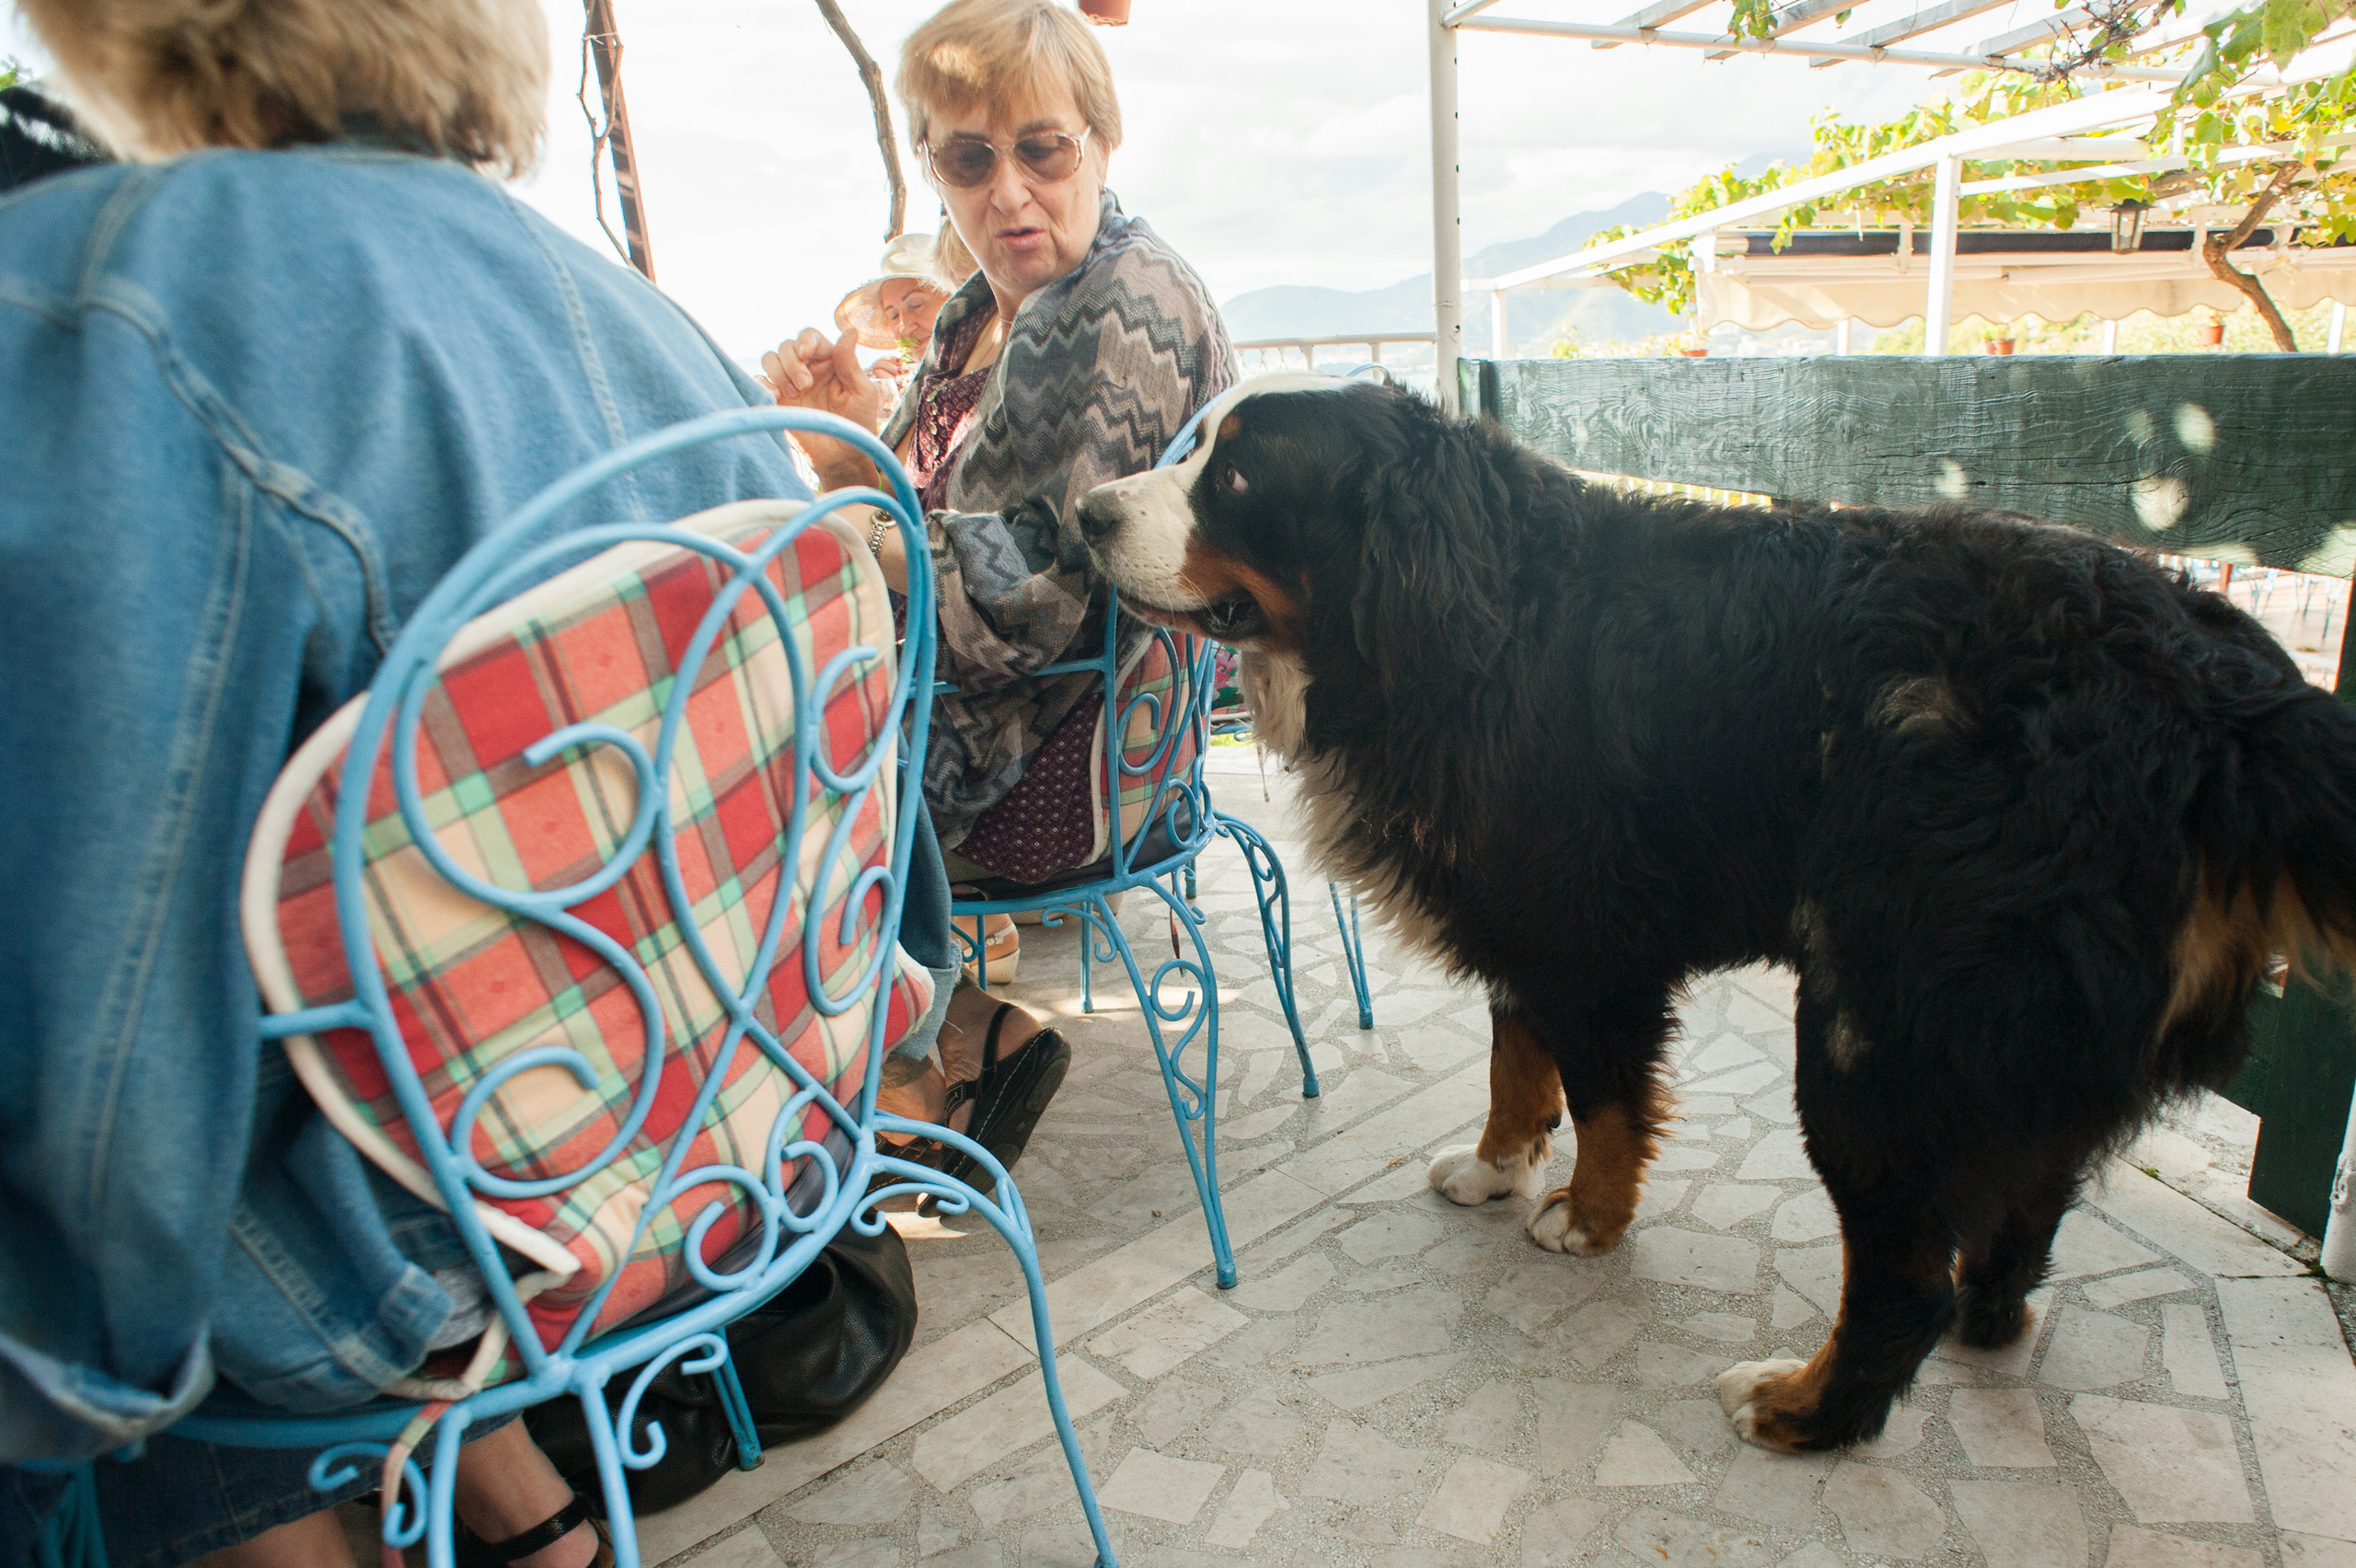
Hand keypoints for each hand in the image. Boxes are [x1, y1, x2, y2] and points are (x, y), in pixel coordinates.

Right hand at [758, 327, 881, 487]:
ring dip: (778, 370)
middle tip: (805, 385)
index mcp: (828, 361)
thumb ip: (850, 362)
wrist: (842, 455)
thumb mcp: (860, 391)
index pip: (810, 337)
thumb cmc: (857, 423)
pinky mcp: (777, 400)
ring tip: (795, 393)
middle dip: (792, 361)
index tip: (806, 354)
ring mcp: (789, 383)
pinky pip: (759, 382)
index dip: (805, 340)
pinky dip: (762, 383)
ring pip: (770, 358)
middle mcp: (806, 368)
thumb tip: (850, 330)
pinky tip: (775, 395)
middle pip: (787, 346)